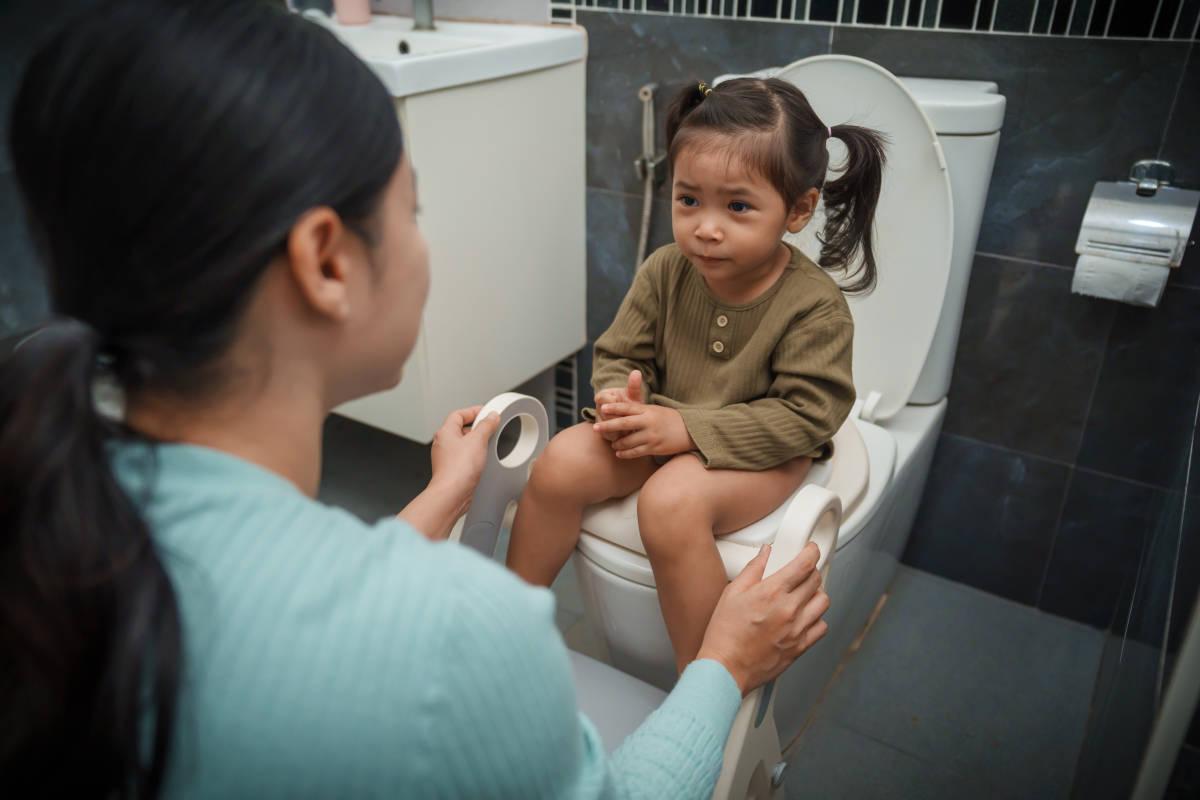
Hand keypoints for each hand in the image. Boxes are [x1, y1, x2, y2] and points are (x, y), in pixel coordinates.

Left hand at [430, 405, 501, 511]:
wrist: (452, 494)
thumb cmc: (457, 469)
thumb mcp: (478, 440)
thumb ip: (486, 426)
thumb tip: (491, 417)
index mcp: (445, 432)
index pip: (459, 414)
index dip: (473, 411)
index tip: (486, 412)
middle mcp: (443, 444)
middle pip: (461, 429)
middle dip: (477, 428)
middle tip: (490, 428)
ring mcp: (446, 458)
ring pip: (463, 444)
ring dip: (476, 443)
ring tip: (488, 445)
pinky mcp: (452, 470)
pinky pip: (464, 457)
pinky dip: (474, 456)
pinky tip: (482, 461)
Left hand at [592, 401, 692, 458]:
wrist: (690, 431)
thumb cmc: (670, 419)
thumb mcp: (656, 410)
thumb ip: (639, 410)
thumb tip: (621, 408)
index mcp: (648, 410)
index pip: (628, 407)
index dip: (614, 407)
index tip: (602, 408)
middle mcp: (649, 422)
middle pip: (624, 424)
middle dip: (608, 426)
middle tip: (595, 428)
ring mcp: (652, 435)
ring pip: (628, 440)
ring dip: (617, 443)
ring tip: (612, 443)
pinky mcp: (655, 447)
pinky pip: (636, 452)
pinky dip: (626, 453)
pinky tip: (619, 453)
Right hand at [594, 370, 645, 441]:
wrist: (632, 418)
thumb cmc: (632, 403)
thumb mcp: (633, 394)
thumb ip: (633, 385)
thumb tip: (636, 372)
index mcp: (602, 396)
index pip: (603, 399)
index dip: (615, 402)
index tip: (625, 403)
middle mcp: (598, 409)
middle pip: (604, 414)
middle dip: (619, 416)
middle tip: (630, 416)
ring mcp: (599, 422)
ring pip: (607, 426)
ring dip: (620, 426)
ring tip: (630, 424)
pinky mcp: (603, 434)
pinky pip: (610, 436)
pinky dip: (621, 435)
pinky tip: (629, 433)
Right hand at [696, 542, 829, 694]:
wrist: (726, 668)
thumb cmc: (725, 634)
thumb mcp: (732, 593)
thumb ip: (752, 570)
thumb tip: (765, 553)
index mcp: (772, 592)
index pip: (805, 564)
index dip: (812, 552)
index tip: (810, 550)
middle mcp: (789, 609)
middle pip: (816, 580)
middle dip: (811, 571)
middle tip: (801, 572)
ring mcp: (797, 629)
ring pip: (823, 602)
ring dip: (816, 594)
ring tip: (803, 595)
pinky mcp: (800, 647)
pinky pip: (821, 627)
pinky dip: (816, 619)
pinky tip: (804, 617)